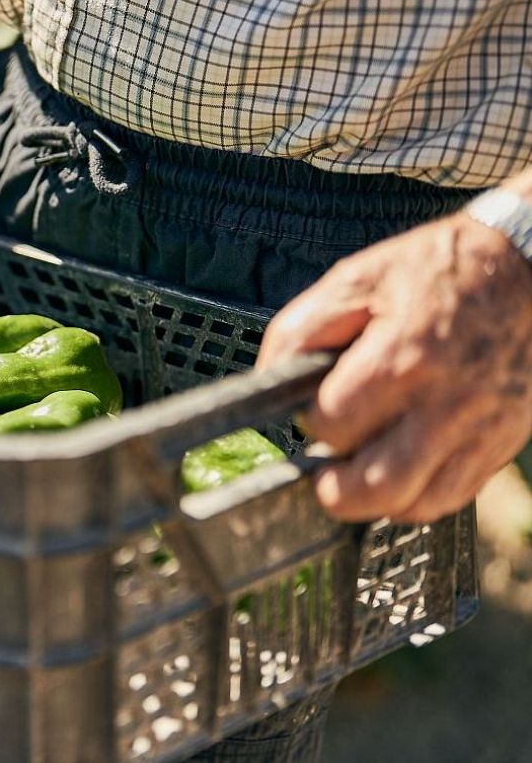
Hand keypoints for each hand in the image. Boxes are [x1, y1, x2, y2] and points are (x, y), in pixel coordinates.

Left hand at [259, 212, 531, 522]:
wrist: (528, 271)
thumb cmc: (436, 271)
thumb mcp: (355, 279)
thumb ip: (300, 331)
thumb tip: (270, 382)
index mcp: (403, 358)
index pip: (334, 424)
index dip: (314, 420)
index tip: (317, 406)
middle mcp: (446, 403)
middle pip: (375, 486)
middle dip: (335, 487)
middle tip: (323, 470)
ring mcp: (480, 430)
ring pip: (414, 504)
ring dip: (373, 500)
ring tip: (357, 473)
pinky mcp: (502, 443)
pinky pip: (451, 499)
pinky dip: (416, 499)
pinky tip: (398, 473)